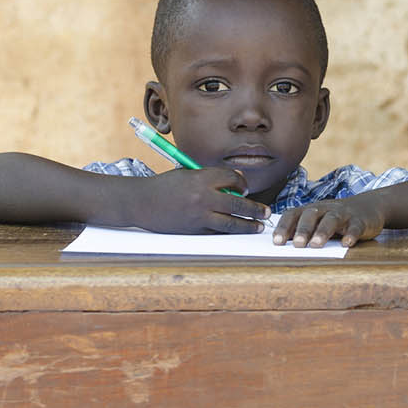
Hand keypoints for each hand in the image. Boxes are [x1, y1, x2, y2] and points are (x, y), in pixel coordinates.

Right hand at [135, 168, 269, 233]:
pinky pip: (218, 232)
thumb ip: (210, 177)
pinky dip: (230, 232)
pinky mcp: (194, 229)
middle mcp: (203, 195)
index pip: (232, 178)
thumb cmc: (165, 186)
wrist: (140, 202)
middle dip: (255, 209)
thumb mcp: (187, 174)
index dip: (242, 183)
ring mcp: (199, 214)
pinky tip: (238, 232)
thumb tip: (236, 183)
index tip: (245, 189)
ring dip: (248, 225)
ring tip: (259, 226)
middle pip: (238, 202)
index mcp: (201, 177)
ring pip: (231, 221)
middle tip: (266, 212)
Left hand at [273, 197, 386, 247]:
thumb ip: (302, 232)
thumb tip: (281, 249)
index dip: (284, 227)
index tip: (277, 242)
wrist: (368, 207)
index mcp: (311, 210)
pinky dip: (351, 234)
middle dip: (303, 229)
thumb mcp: (318, 222)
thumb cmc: (335, 219)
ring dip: (323, 232)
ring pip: (331, 220)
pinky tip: (346, 244)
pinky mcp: (360, 221)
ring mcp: (343, 214)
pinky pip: (355, 227)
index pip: (293, 215)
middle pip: (311, 215)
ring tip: (316, 245)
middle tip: (298, 245)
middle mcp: (325, 209)